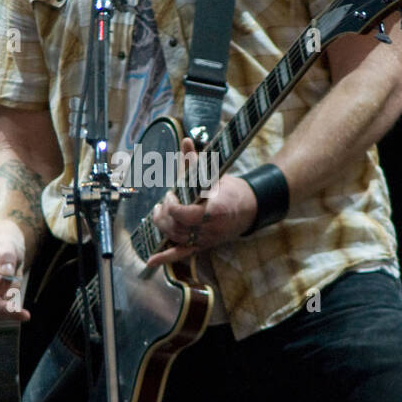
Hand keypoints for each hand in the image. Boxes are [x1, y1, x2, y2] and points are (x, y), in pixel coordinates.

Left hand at [146, 138, 257, 267]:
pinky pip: (182, 255)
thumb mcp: (215, 175)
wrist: (249, 209)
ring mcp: (206, 239)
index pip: (186, 215)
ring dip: (163, 226)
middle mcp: (211, 229)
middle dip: (165, 214)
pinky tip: (151, 261)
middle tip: (164, 201)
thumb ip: (196, 162)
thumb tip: (185, 141)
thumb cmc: (230, 190)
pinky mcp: (202, 246)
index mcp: (216, 210)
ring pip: (177, 239)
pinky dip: (166, 259)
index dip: (173, 206)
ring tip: (158, 212)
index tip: (171, 194)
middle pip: (178, 228)